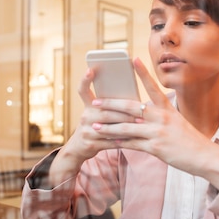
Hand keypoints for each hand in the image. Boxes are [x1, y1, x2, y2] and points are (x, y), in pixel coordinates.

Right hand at [47, 66, 139, 185]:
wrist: (78, 149)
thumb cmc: (94, 127)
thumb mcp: (96, 115)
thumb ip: (109, 107)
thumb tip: (132, 99)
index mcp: (87, 107)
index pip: (82, 90)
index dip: (85, 80)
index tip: (90, 69)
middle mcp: (85, 117)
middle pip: (105, 111)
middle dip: (123, 112)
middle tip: (140, 110)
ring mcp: (86, 131)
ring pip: (108, 127)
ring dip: (125, 126)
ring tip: (140, 124)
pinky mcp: (90, 144)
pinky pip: (110, 142)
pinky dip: (122, 141)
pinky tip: (134, 140)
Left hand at [90, 58, 218, 182]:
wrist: (205, 157)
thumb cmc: (190, 140)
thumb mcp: (177, 123)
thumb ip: (159, 118)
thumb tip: (140, 115)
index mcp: (167, 109)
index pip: (153, 87)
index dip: (143, 72)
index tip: (133, 58)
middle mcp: (161, 117)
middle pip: (131, 107)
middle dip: (111, 104)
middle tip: (96, 101)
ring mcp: (158, 132)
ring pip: (126, 127)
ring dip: (108, 126)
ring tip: (94, 125)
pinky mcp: (155, 148)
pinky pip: (131, 143)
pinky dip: (118, 142)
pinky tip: (107, 141)